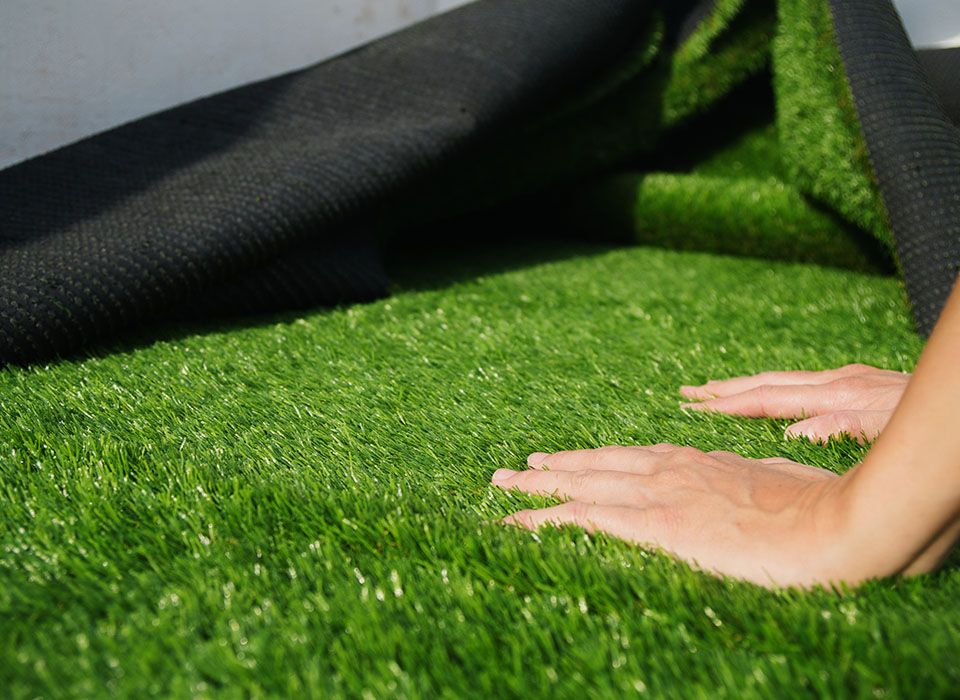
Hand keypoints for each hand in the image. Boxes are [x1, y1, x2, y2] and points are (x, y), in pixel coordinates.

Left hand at [492, 445, 856, 587]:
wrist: (836, 525)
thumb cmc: (820, 510)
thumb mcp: (777, 486)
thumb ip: (748, 481)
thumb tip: (742, 482)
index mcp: (698, 462)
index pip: (633, 458)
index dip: (597, 459)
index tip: (571, 460)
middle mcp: (670, 469)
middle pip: (596, 463)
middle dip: (554, 466)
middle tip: (517, 467)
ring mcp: (659, 492)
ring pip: (580, 483)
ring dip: (536, 485)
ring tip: (502, 484)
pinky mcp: (654, 523)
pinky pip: (583, 517)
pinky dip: (543, 519)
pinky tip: (515, 523)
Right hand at [679, 363, 908, 442]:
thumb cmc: (934, 419)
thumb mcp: (894, 428)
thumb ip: (845, 428)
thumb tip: (794, 436)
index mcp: (838, 394)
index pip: (769, 399)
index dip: (729, 404)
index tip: (694, 407)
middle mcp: (839, 382)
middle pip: (769, 383)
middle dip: (725, 390)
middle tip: (686, 393)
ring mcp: (850, 380)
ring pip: (785, 381)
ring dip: (747, 386)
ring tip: (716, 391)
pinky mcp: (863, 382)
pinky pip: (804, 384)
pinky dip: (776, 389)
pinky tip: (775, 395)